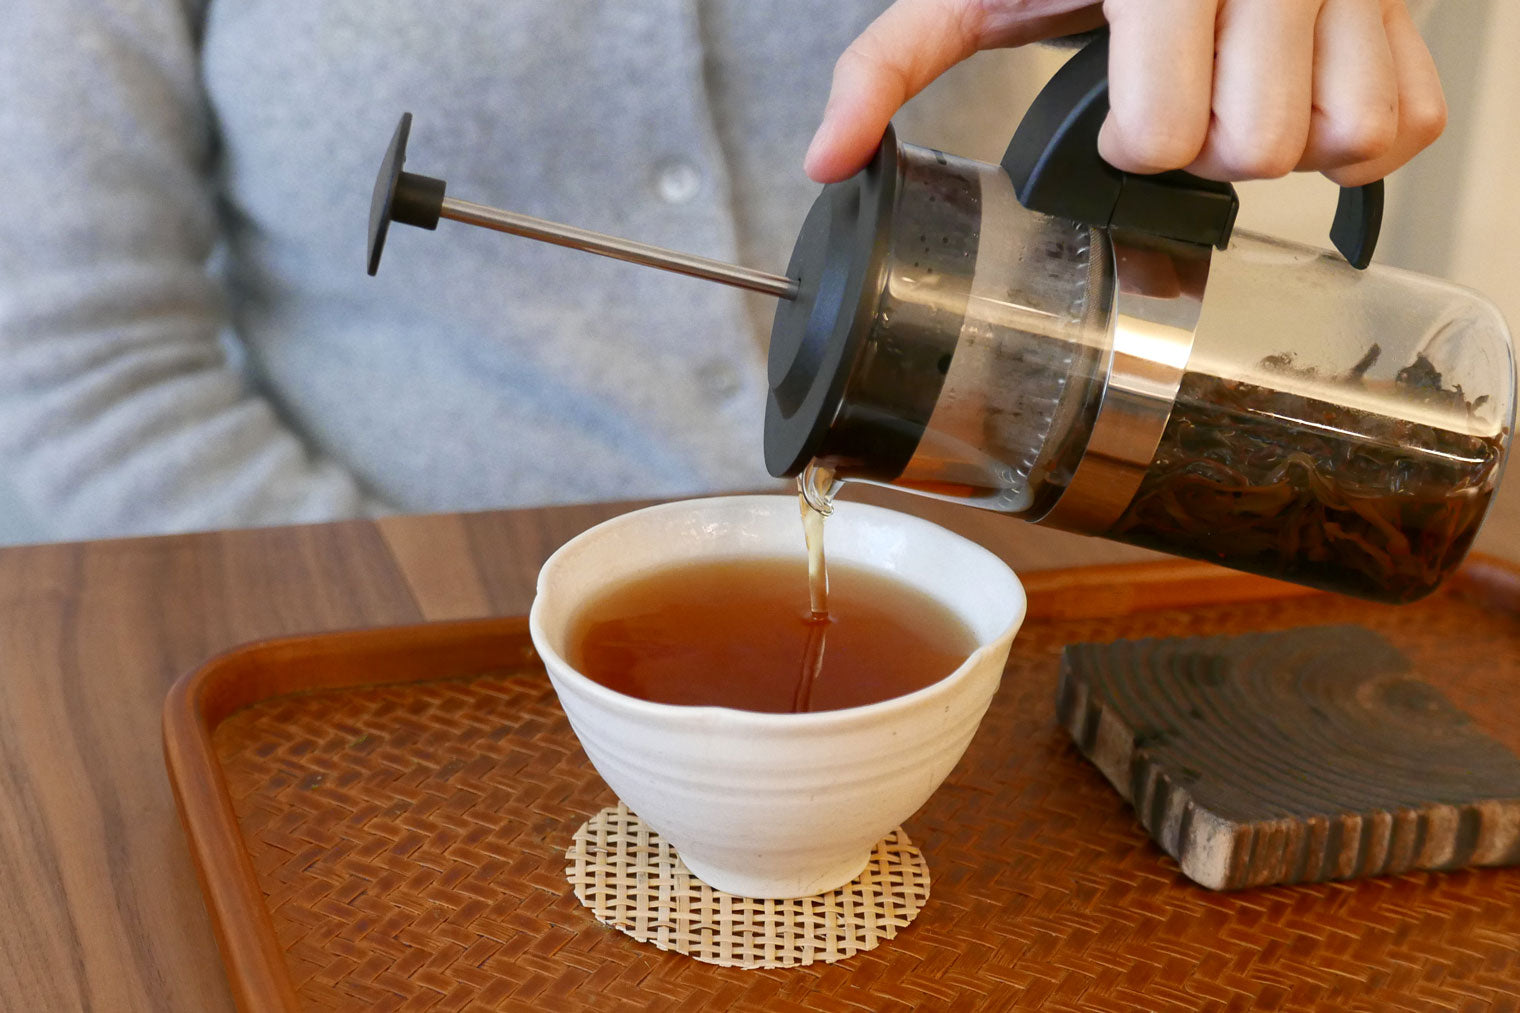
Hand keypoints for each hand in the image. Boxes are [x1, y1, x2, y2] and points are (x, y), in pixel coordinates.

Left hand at [804, 0, 1444, 188]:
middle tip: (1185, 99)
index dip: (1133, 146)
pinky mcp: (1404, 0)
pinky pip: (1410, 119)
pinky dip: (1365, 135)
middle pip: (1251, 147)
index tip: (1124, 114)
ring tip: (1241, 95)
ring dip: (1284, 146)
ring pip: (1342, 137)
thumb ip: (895, 60)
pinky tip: (1306, 98)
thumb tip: (828, 157)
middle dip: (1203, 149)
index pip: (1162, 133)